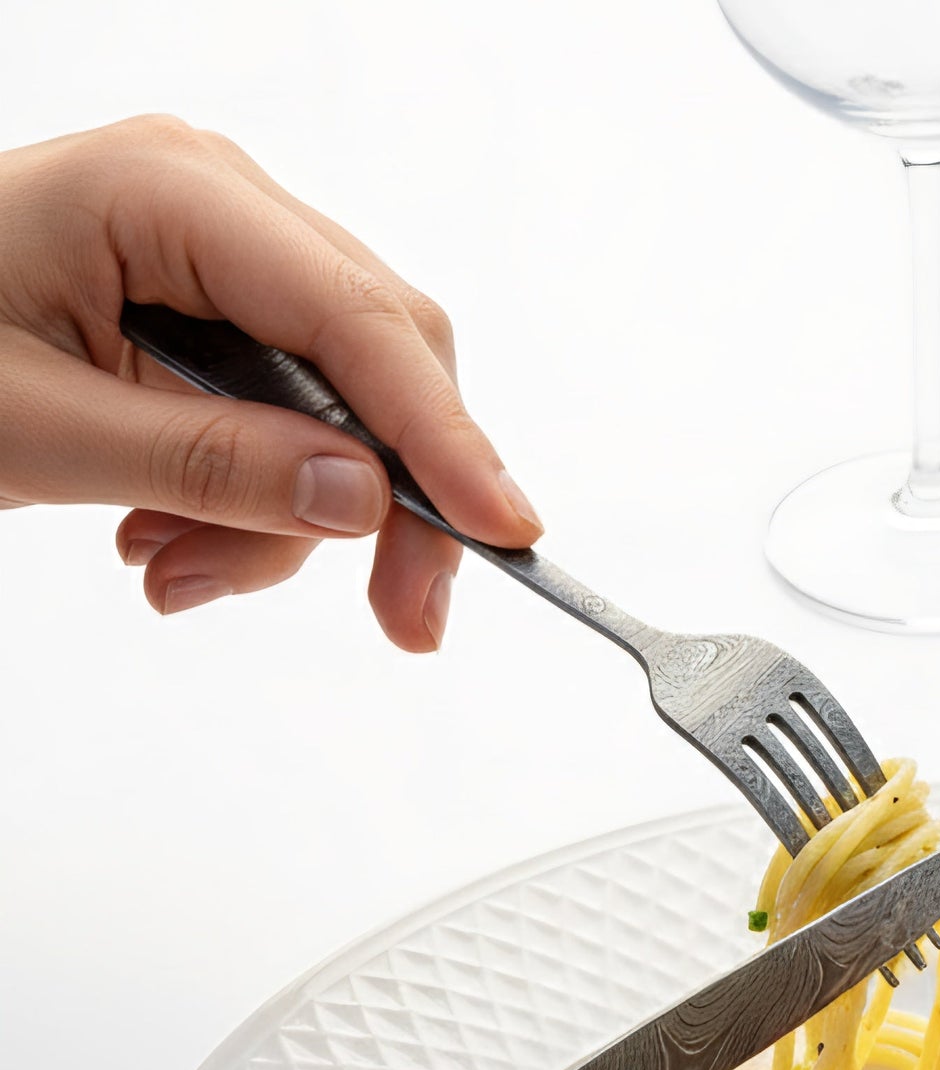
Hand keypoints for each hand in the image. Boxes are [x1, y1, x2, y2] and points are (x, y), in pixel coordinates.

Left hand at [0, 115, 541, 649]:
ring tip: (179, 575)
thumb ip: (208, 465)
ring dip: (290, 523)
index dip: (445, 438)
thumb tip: (361, 500)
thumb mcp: (36, 430)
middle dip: (388, 503)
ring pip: (350, 410)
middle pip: (385, 365)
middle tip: (402, 619)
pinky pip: (299, 422)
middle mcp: (221, 207)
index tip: (504, 535)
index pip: (359, 322)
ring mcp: (226, 258)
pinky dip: (257, 506)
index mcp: (171, 191)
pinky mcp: (219, 315)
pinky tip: (173, 541)